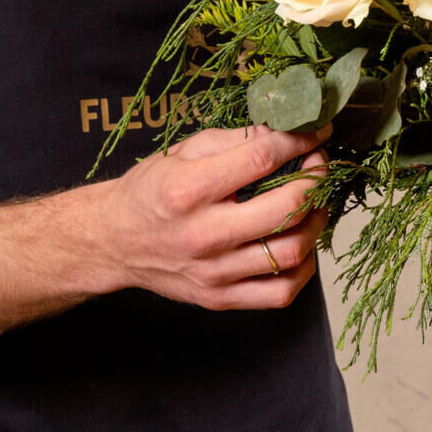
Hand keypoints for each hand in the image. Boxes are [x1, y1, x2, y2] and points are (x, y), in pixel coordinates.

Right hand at [85, 122, 331, 311]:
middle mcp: (202, 234)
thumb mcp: (181, 152)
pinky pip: (280, 293)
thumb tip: (281, 134)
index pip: (261, 159)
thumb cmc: (150, 191)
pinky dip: (303, 268)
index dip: (298, 142)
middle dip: (315, 181)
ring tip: (313, 204)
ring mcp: (213, 272)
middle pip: (285, 208)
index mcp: (188, 190)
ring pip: (291, 252)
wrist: (113, 241)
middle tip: (318, 167)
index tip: (316, 133)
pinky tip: (299, 243)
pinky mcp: (219, 298)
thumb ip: (233, 140)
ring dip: (315, 222)